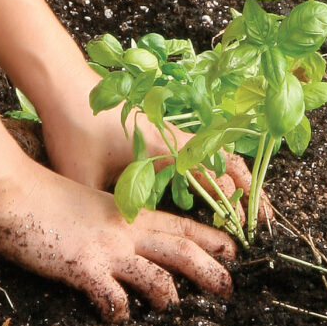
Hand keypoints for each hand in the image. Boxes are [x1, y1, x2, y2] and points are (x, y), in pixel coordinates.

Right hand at [0, 155, 236, 321]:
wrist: (11, 188)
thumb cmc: (40, 195)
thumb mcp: (84, 204)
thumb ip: (103, 221)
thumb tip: (110, 241)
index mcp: (127, 211)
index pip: (179, 224)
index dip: (210, 238)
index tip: (233, 250)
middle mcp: (124, 230)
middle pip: (181, 248)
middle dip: (210, 269)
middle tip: (230, 290)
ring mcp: (106, 248)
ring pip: (157, 274)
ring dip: (171, 295)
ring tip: (176, 310)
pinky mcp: (82, 267)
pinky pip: (112, 296)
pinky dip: (118, 312)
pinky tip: (113, 319)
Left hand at [38, 75, 257, 225]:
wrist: (63, 86)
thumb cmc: (73, 129)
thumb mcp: (85, 177)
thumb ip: (105, 208)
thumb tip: (121, 239)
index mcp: (165, 151)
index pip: (214, 177)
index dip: (233, 202)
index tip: (244, 225)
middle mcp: (174, 140)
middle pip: (225, 163)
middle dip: (247, 191)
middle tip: (263, 217)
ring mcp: (167, 132)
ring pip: (214, 154)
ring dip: (232, 176)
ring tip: (247, 201)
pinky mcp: (156, 130)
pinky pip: (196, 149)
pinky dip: (212, 164)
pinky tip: (210, 180)